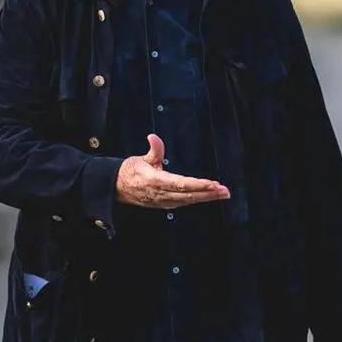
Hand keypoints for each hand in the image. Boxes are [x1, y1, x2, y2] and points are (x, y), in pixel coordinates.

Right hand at [114, 134, 229, 208]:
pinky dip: (198, 199)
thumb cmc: (131, 171)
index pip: (180, 184)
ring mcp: (163, 201)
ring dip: (206, 197)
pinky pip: (184, 202)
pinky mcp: (165, 204)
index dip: (197, 185)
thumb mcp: (140, 159)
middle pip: (188, 195)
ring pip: (188, 200)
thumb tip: (153, 137)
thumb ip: (153, 150)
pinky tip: (210, 196)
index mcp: (155, 181)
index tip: (212, 183)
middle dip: (208, 194)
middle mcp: (160, 194)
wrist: (117, 188)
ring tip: (223, 193)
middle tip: (225, 191)